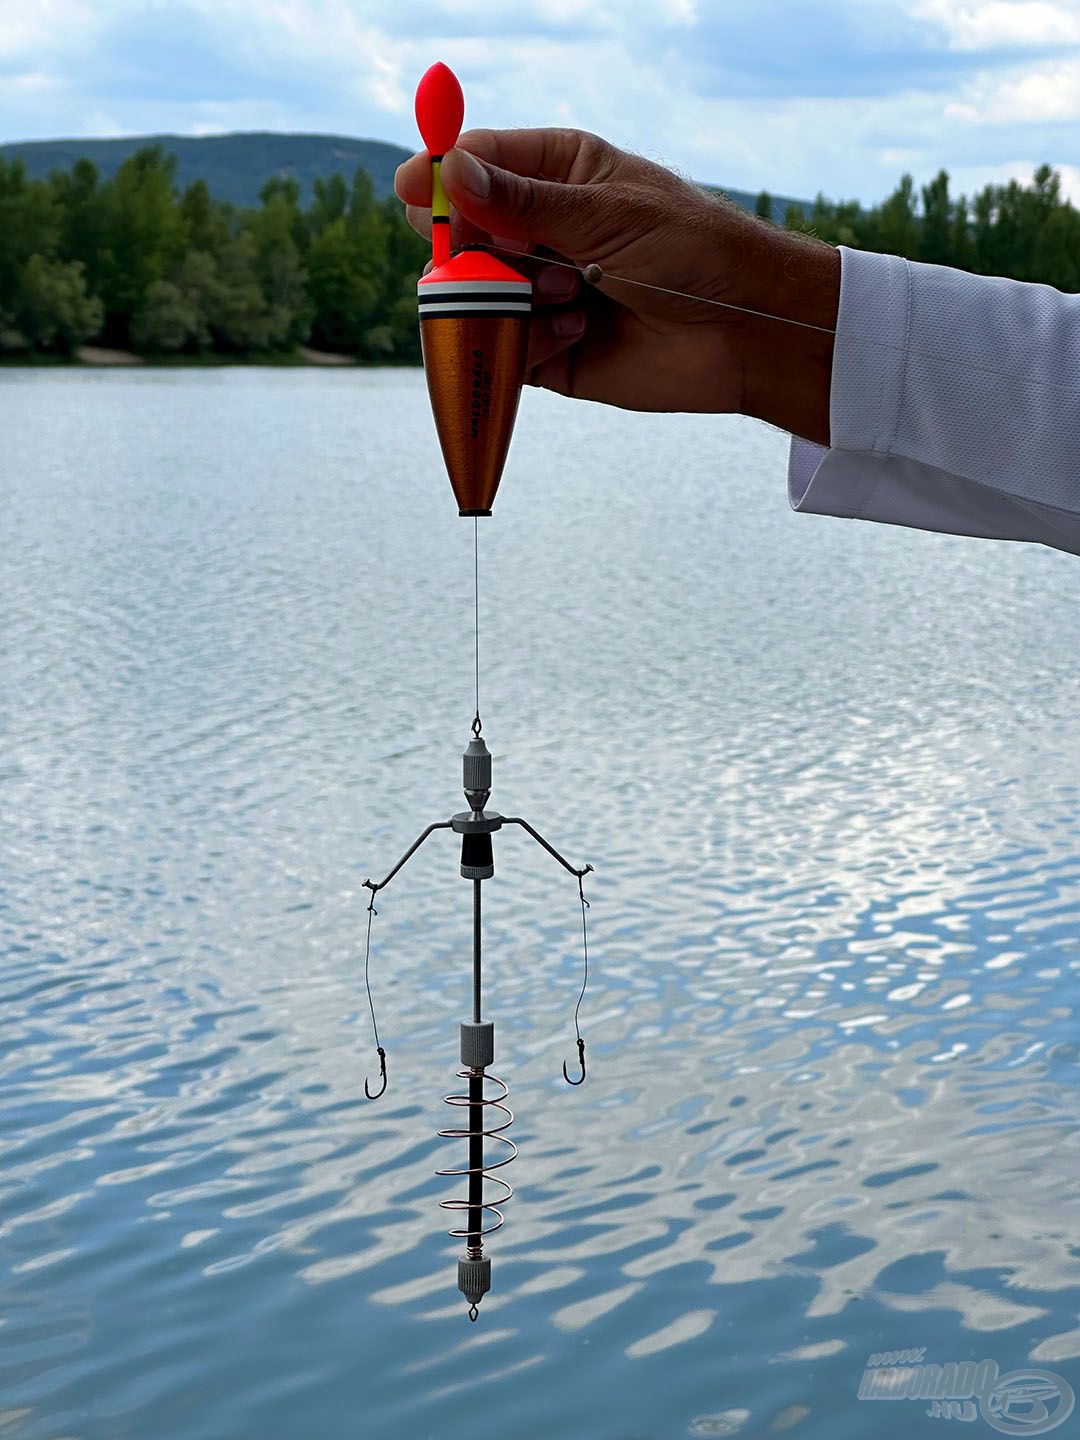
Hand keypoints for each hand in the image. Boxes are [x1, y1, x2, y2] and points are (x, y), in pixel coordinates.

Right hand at [394, 129, 838, 443]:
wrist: (743, 333)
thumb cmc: (692, 252)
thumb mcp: (606, 214)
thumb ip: (522, 202)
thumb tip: (450, 170)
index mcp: (558, 175)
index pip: (476, 165)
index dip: (442, 178)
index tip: (416, 191)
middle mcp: (541, 233)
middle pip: (460, 238)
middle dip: (475, 253)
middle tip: (506, 260)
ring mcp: (542, 294)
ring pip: (475, 300)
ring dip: (514, 300)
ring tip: (574, 298)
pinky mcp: (548, 354)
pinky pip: (503, 351)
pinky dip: (528, 345)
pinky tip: (578, 332)